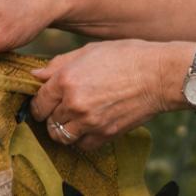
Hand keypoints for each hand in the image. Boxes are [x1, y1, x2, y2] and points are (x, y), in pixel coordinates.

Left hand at [28, 40, 188, 151]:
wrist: (160, 74)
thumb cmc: (127, 56)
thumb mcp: (90, 50)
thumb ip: (59, 64)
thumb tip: (35, 75)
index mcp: (67, 79)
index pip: (38, 102)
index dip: (40, 101)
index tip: (47, 100)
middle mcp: (74, 103)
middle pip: (48, 121)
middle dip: (52, 114)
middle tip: (62, 107)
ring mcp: (89, 121)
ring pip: (61, 136)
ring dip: (64, 129)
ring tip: (74, 118)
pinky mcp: (105, 134)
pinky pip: (82, 145)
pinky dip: (82, 138)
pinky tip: (90, 125)